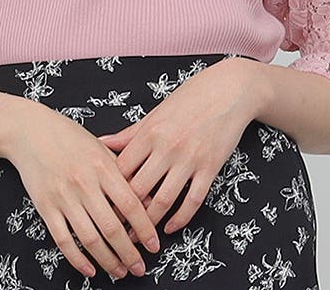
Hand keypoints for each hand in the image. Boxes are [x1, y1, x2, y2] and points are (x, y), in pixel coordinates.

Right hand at [7, 102, 160, 279]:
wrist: (31, 131)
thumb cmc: (69, 136)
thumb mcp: (101, 148)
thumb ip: (124, 173)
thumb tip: (147, 200)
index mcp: (102, 166)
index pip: (130, 204)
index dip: (145, 229)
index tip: (153, 245)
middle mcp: (84, 183)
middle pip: (112, 227)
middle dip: (129, 253)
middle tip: (139, 267)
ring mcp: (63, 196)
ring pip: (90, 238)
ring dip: (107, 261)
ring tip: (119, 271)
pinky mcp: (45, 206)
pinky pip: (63, 240)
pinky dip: (78, 259)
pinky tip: (89, 268)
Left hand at [96, 57, 260, 237]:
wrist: (228, 90)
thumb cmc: (189, 99)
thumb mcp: (156, 113)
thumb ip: (129, 133)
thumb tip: (101, 142)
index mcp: (149, 132)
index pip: (121, 169)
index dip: (110, 191)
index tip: (102, 207)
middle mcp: (166, 147)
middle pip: (138, 189)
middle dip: (125, 215)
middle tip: (115, 232)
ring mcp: (189, 158)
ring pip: (163, 200)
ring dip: (149, 224)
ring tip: (140, 239)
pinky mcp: (210, 167)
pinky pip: (193, 200)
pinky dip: (180, 218)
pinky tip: (170, 227)